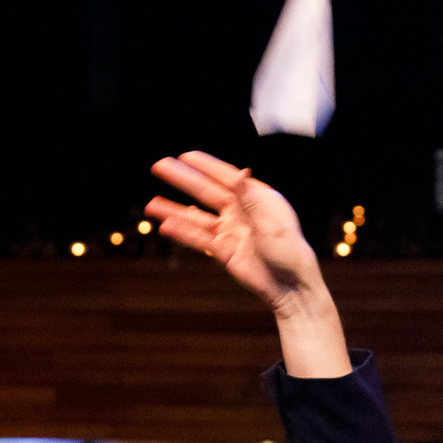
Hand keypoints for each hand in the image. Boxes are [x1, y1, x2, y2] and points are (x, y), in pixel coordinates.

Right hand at [147, 151, 325, 311]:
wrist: (291, 287)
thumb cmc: (291, 253)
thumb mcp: (273, 223)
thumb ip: (252, 198)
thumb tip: (240, 172)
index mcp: (257, 199)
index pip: (226, 177)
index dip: (205, 166)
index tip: (185, 155)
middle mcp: (241, 211)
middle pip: (206, 192)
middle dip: (182, 179)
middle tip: (159, 166)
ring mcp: (230, 231)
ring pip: (197, 217)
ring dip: (174, 209)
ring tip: (151, 204)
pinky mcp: (224, 251)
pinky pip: (199, 239)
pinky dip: (183, 232)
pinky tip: (166, 226)